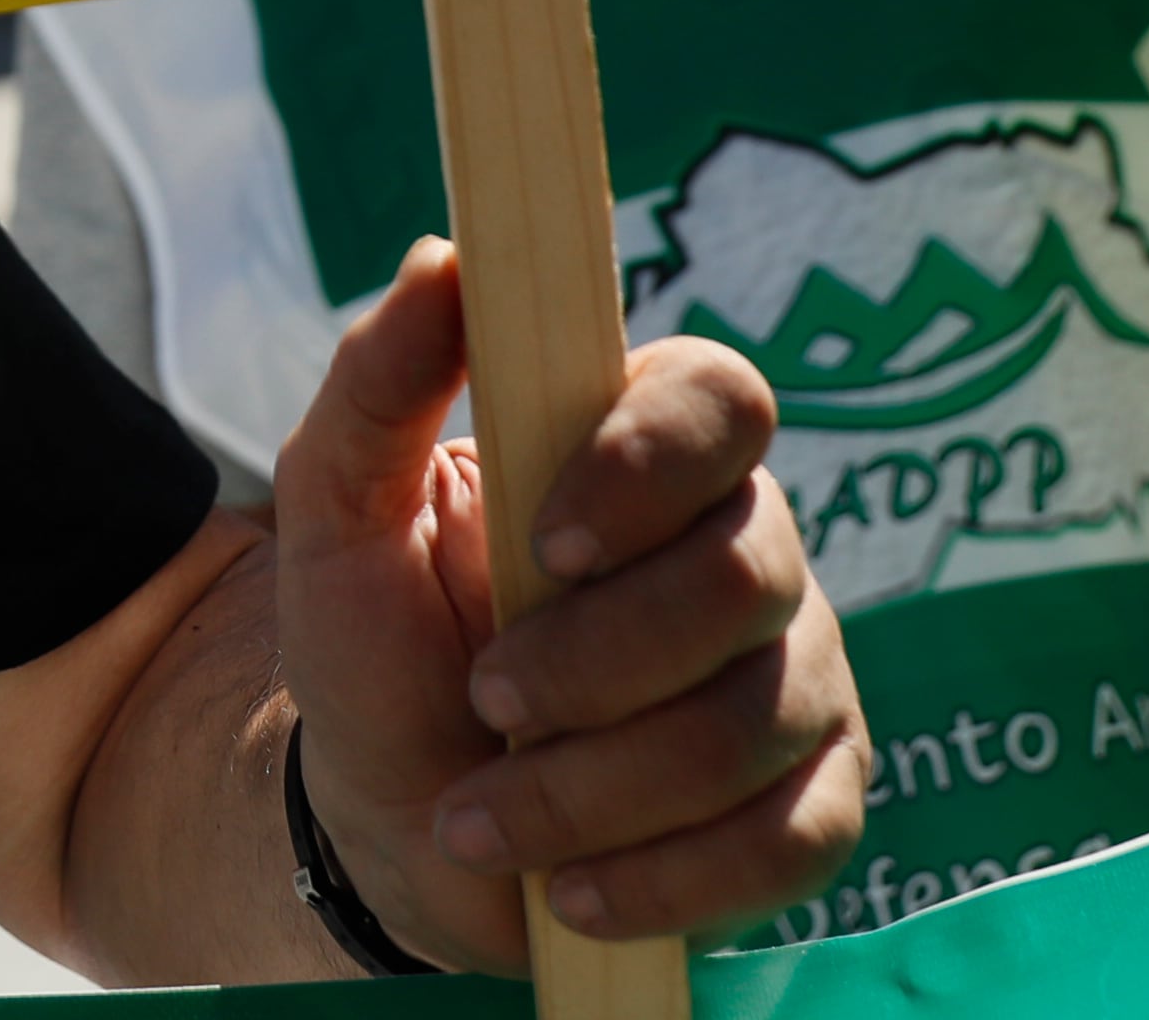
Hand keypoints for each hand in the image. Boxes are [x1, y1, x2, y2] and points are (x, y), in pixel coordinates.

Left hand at [269, 239, 862, 964]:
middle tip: (486, 697)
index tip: (544, 541)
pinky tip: (569, 890)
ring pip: (751, 726)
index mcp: (649, 449)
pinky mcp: (810, 806)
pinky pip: (792, 844)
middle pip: (743, 580)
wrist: (393, 813)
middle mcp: (747, 549)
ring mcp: (794, 680)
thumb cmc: (380, 637)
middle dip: (595, 662)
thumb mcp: (338, 508)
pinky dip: (664, 878)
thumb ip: (380, 382)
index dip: (650, 465)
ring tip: (479, 813)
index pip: (724, 400)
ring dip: (593, 787)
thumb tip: (440, 257)